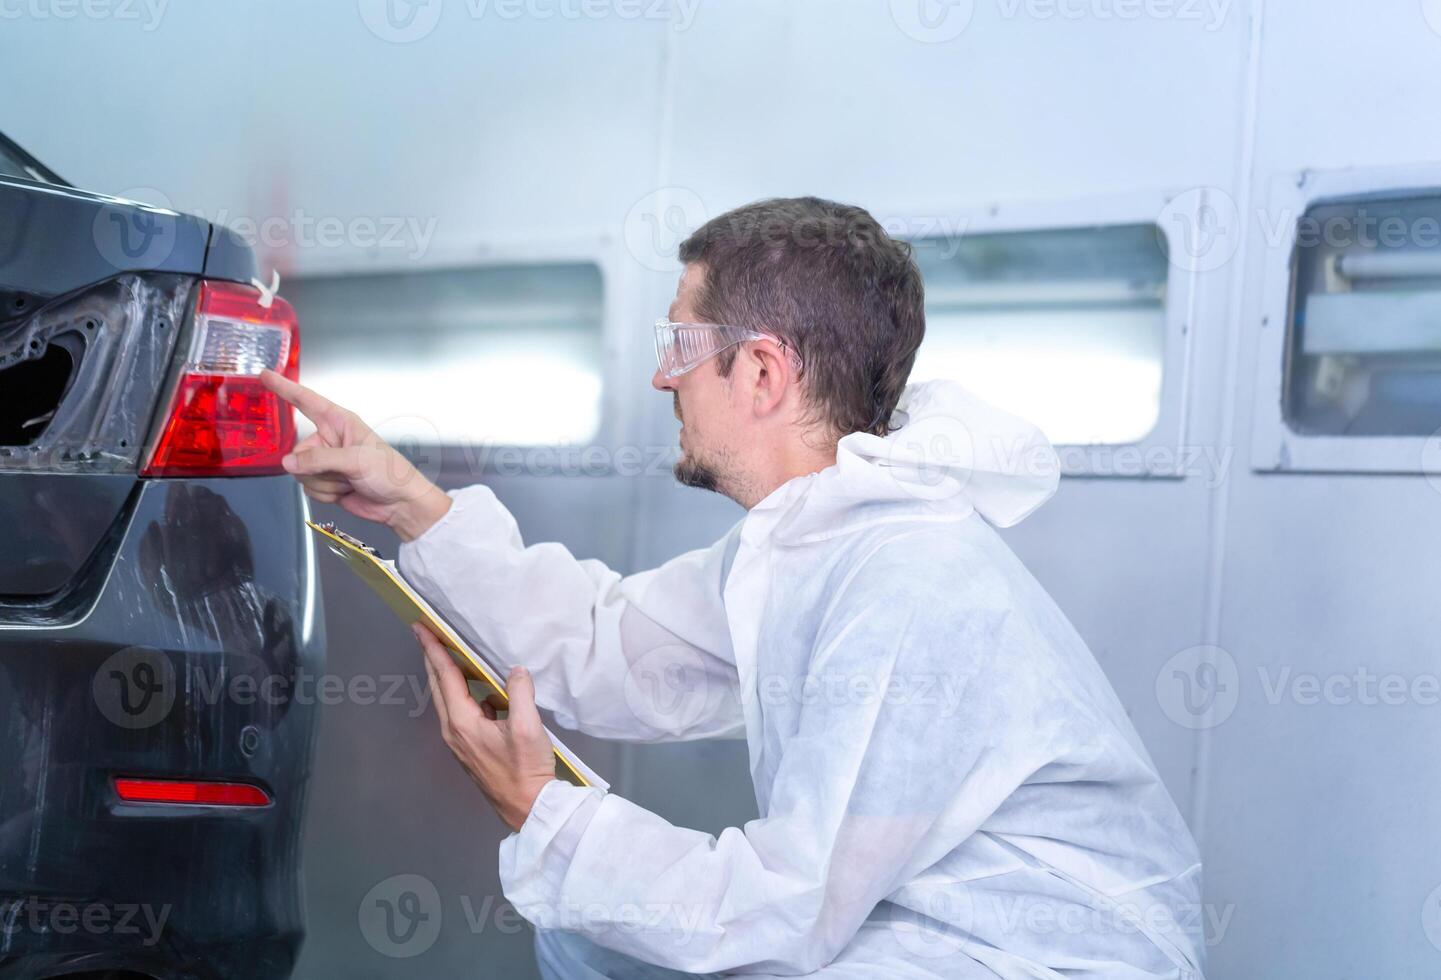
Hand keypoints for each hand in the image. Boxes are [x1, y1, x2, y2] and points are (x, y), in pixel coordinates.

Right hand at [261, 370, 450, 540]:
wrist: (399, 503)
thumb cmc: (389, 473)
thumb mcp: (355, 460)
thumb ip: (319, 459)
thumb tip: (288, 463)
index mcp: (339, 422)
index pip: (306, 401)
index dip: (284, 388)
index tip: (264, 375)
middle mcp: (330, 439)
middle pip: (298, 452)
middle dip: (317, 467)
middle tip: (344, 473)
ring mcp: (326, 461)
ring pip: (301, 473)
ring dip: (324, 483)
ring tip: (349, 482)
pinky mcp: (325, 482)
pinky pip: (308, 488)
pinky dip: (325, 494)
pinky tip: (345, 492)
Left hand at [413, 623, 556, 831]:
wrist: (528, 808)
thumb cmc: (525, 769)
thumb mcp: (528, 727)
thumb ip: (520, 693)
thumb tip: (515, 671)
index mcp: (462, 722)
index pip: (444, 676)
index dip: (433, 649)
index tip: (420, 628)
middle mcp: (454, 731)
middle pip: (438, 686)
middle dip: (431, 658)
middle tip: (425, 634)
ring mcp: (460, 742)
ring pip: (447, 700)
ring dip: (444, 675)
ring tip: (447, 655)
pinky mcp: (470, 749)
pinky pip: (459, 712)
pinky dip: (461, 693)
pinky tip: (477, 691)